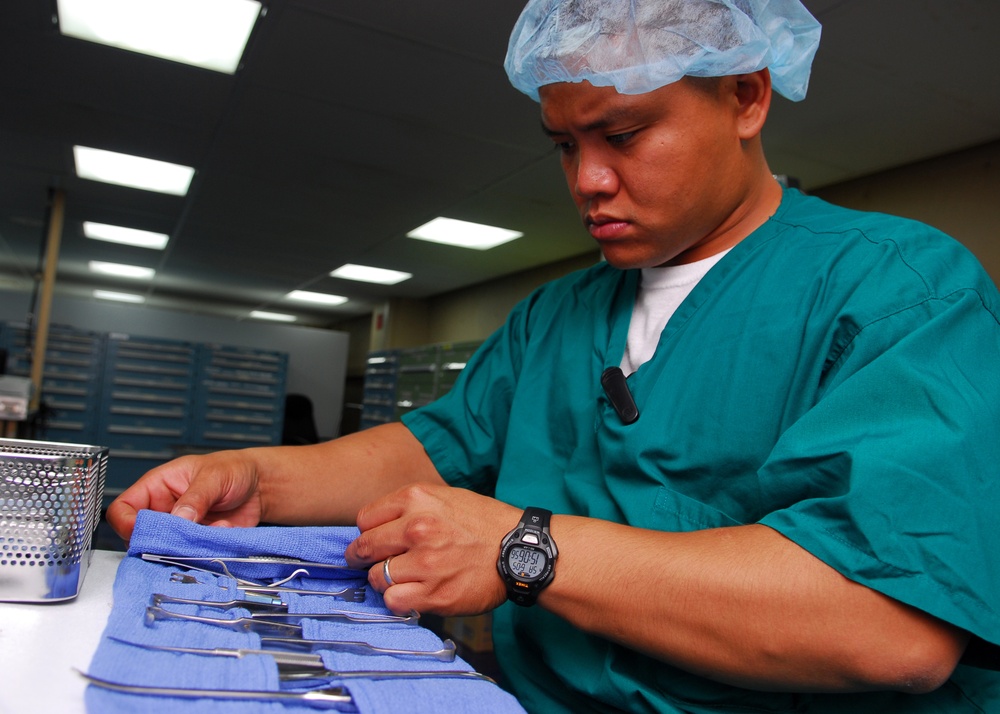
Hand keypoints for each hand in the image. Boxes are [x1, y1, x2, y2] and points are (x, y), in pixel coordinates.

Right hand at [105, 450, 263, 540]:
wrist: (261, 486)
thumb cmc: (233, 470)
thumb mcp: (213, 476)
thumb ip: (195, 497)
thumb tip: (179, 518)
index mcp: (157, 487)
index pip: (123, 509)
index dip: (126, 524)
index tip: (142, 533)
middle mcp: (164, 510)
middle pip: (140, 537)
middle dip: (157, 542)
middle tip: (178, 540)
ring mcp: (179, 529)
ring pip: (165, 550)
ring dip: (184, 548)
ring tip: (206, 534)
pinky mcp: (197, 543)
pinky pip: (191, 556)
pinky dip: (205, 550)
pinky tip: (222, 532)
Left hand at [345, 483, 518, 616]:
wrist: (518, 550)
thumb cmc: (483, 523)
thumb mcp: (445, 497)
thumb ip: (410, 508)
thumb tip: (376, 527)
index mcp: (417, 499)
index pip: (365, 520)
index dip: (369, 533)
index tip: (375, 542)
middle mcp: (417, 528)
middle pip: (364, 549)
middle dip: (365, 559)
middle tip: (374, 564)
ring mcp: (425, 562)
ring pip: (377, 578)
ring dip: (386, 581)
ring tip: (405, 578)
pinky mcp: (434, 593)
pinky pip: (394, 601)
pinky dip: (399, 600)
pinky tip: (413, 593)